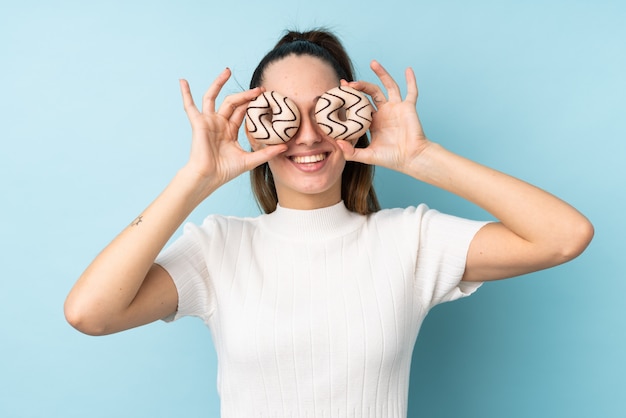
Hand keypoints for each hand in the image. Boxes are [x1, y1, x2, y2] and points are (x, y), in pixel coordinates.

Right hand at [179, 68, 286, 189]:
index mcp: (229, 131)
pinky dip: (185, 93)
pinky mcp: (199, 123)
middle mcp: (219, 123)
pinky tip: (183, 81)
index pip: (242, 112)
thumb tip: (286, 147)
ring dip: (219, 83)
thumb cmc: (225, 171)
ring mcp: (208, 122)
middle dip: (245, 94)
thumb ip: (267, 153)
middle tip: (260, 89)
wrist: (209, 176)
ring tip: (226, 71)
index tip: (265, 96)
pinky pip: (189, 106)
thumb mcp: (250, 160)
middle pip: (232, 102)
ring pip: (213, 97)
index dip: (252, 103)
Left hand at [336, 61, 429, 172]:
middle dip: (359, 86)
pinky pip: (412, 91)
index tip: (340, 90)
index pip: (359, 106)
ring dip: (382, 74)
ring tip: (373, 63)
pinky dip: (411, 80)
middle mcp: (384, 112)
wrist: (411, 158)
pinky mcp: (408, 107)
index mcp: (374, 122)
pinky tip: (408, 69)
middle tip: (347, 83)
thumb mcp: (368, 156)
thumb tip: (337, 144)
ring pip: (388, 86)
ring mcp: (397, 108)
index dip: (350, 98)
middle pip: (370, 93)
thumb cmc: (392, 159)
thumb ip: (352, 152)